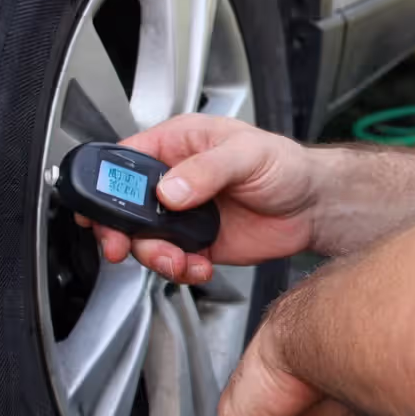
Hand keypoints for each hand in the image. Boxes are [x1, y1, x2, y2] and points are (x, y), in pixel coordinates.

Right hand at [76, 115, 319, 283]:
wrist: (313, 206)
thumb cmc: (286, 165)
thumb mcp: (248, 154)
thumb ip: (207, 169)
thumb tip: (171, 189)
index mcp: (179, 144)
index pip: (126, 160)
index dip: (107, 185)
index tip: (101, 210)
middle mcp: (175, 179)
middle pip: (126, 207)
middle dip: (122, 232)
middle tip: (125, 247)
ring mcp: (184, 214)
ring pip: (146, 240)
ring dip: (155, 257)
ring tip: (180, 261)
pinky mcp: (198, 242)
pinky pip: (173, 261)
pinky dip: (180, 271)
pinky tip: (200, 267)